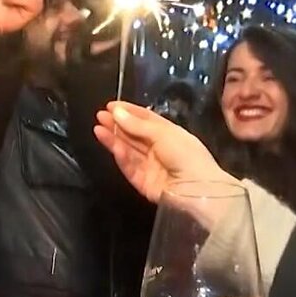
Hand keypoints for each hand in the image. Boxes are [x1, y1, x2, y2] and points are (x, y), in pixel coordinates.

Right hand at [93, 102, 234, 204]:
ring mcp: (151, 166)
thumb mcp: (164, 134)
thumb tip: (116, 112)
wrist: (197, 190)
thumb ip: (137, 125)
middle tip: (100, 115)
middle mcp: (160, 149)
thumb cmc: (187, 156)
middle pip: (135, 135)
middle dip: (118, 124)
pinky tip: (112, 145)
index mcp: (170, 134)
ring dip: (114, 139)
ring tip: (98, 128)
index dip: (129, 112)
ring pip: (129, 151)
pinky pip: (129, 167)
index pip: (146, 120)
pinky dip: (120, 156)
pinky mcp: (143, 183)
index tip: (111, 106)